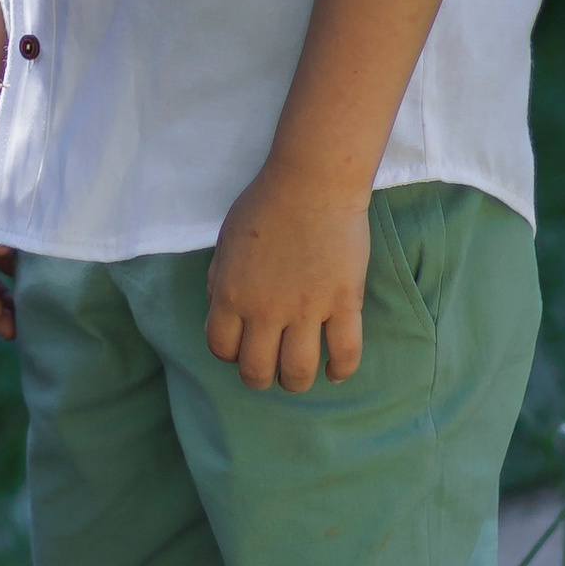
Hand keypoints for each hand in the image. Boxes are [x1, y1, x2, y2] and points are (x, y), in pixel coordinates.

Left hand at [205, 162, 370, 390]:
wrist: (312, 183)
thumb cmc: (265, 205)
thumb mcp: (225, 242)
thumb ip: (219, 280)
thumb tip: (218, 312)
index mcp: (231, 294)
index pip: (221, 348)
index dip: (229, 354)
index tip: (240, 348)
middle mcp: (265, 310)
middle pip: (257, 371)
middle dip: (260, 378)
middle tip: (269, 371)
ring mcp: (307, 309)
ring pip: (299, 372)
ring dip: (296, 382)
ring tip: (299, 375)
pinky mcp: (344, 303)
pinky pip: (346, 353)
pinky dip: (340, 371)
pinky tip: (334, 371)